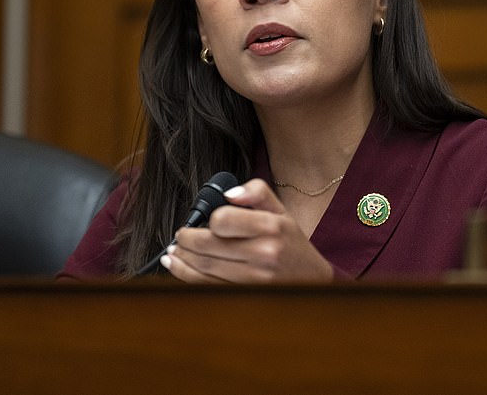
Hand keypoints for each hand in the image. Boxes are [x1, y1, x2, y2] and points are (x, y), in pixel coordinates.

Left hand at [161, 178, 333, 283]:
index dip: (209, 219)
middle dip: (185, 240)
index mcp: (272, 227)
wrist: (312, 280)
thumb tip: (229, 193)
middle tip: (179, 236)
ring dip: (181, 259)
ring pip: (204, 268)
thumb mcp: (280, 209)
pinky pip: (207, 286)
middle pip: (208, 246)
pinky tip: (178, 266)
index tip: (206, 221)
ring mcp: (254, 279)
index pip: (223, 220)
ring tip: (173, 251)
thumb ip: (255, 191)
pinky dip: (187, 276)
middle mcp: (264, 254)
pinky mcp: (246, 295)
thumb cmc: (291, 242)